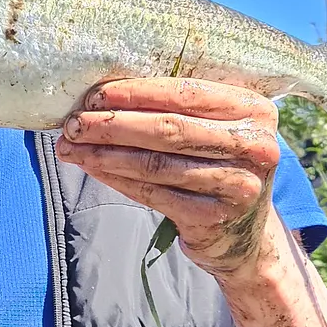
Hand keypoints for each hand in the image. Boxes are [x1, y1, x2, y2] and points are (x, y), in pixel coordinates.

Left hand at [56, 77, 280, 279]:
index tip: (94, 95)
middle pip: (169, 129)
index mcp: (253, 109)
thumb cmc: (218, 164)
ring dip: (106, 154)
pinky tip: (93, 168)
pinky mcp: (214, 218)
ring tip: (72, 147)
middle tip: (74, 124)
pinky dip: (117, 179)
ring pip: (156, 164)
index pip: (186, 93)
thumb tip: (106, 92)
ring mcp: (237, 185)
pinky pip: (153, 193)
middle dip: (113, 124)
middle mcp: (254, 146)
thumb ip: (180, 107)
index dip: (136, 93)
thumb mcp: (216, 127)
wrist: (244, 233)